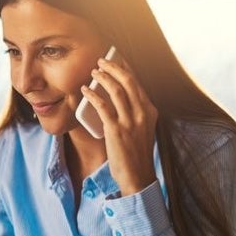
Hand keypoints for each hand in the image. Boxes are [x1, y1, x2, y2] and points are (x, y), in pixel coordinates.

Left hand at [81, 57, 157, 195]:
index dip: (125, 68)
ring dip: (103, 77)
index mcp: (150, 111)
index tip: (116, 59)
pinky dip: (93, 95)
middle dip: (114, 67)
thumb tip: (119, 97)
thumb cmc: (137, 154)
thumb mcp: (143, 129)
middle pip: (128, 81)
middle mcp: (142, 113)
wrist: (137, 176)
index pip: (137, 83)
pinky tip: (85, 90)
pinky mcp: (117, 130)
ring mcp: (130, 121)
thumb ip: (135, 113)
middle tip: (101, 60)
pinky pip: (103, 106)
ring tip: (93, 71)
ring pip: (116, 90)